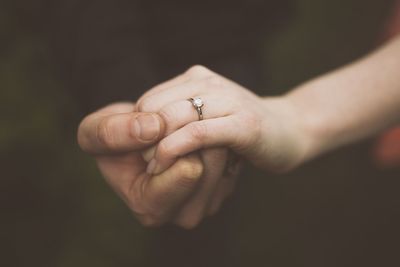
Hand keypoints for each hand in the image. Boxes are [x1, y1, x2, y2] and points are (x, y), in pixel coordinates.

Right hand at [77, 103, 237, 228]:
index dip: (173, 139)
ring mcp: (206, 201)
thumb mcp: (95, 133)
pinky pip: (234, 152)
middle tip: (170, 128)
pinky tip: (197, 136)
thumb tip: (154, 126)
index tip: (156, 127)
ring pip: (226, 155)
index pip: (189, 170)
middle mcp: (183, 213)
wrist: (139, 137)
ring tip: (181, 128)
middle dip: (192, 133)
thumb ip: (112, 133)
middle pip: (213, 164)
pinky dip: (217, 135)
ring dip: (206, 130)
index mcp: (150, 207)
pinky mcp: (223, 186)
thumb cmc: (115, 138)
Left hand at [136, 65, 306, 174]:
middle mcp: (210, 83)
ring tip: (153, 168)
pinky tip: (166, 165)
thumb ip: (180, 116)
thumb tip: (143, 132)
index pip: (150, 99)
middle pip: (156, 106)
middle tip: (143, 162)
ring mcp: (228, 101)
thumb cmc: (241, 129)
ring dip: (155, 147)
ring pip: (174, 118)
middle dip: (143, 138)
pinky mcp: (243, 124)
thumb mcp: (207, 116)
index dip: (138, 127)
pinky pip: (198, 133)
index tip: (140, 150)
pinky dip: (175, 150)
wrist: (289, 130)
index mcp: (197, 79)